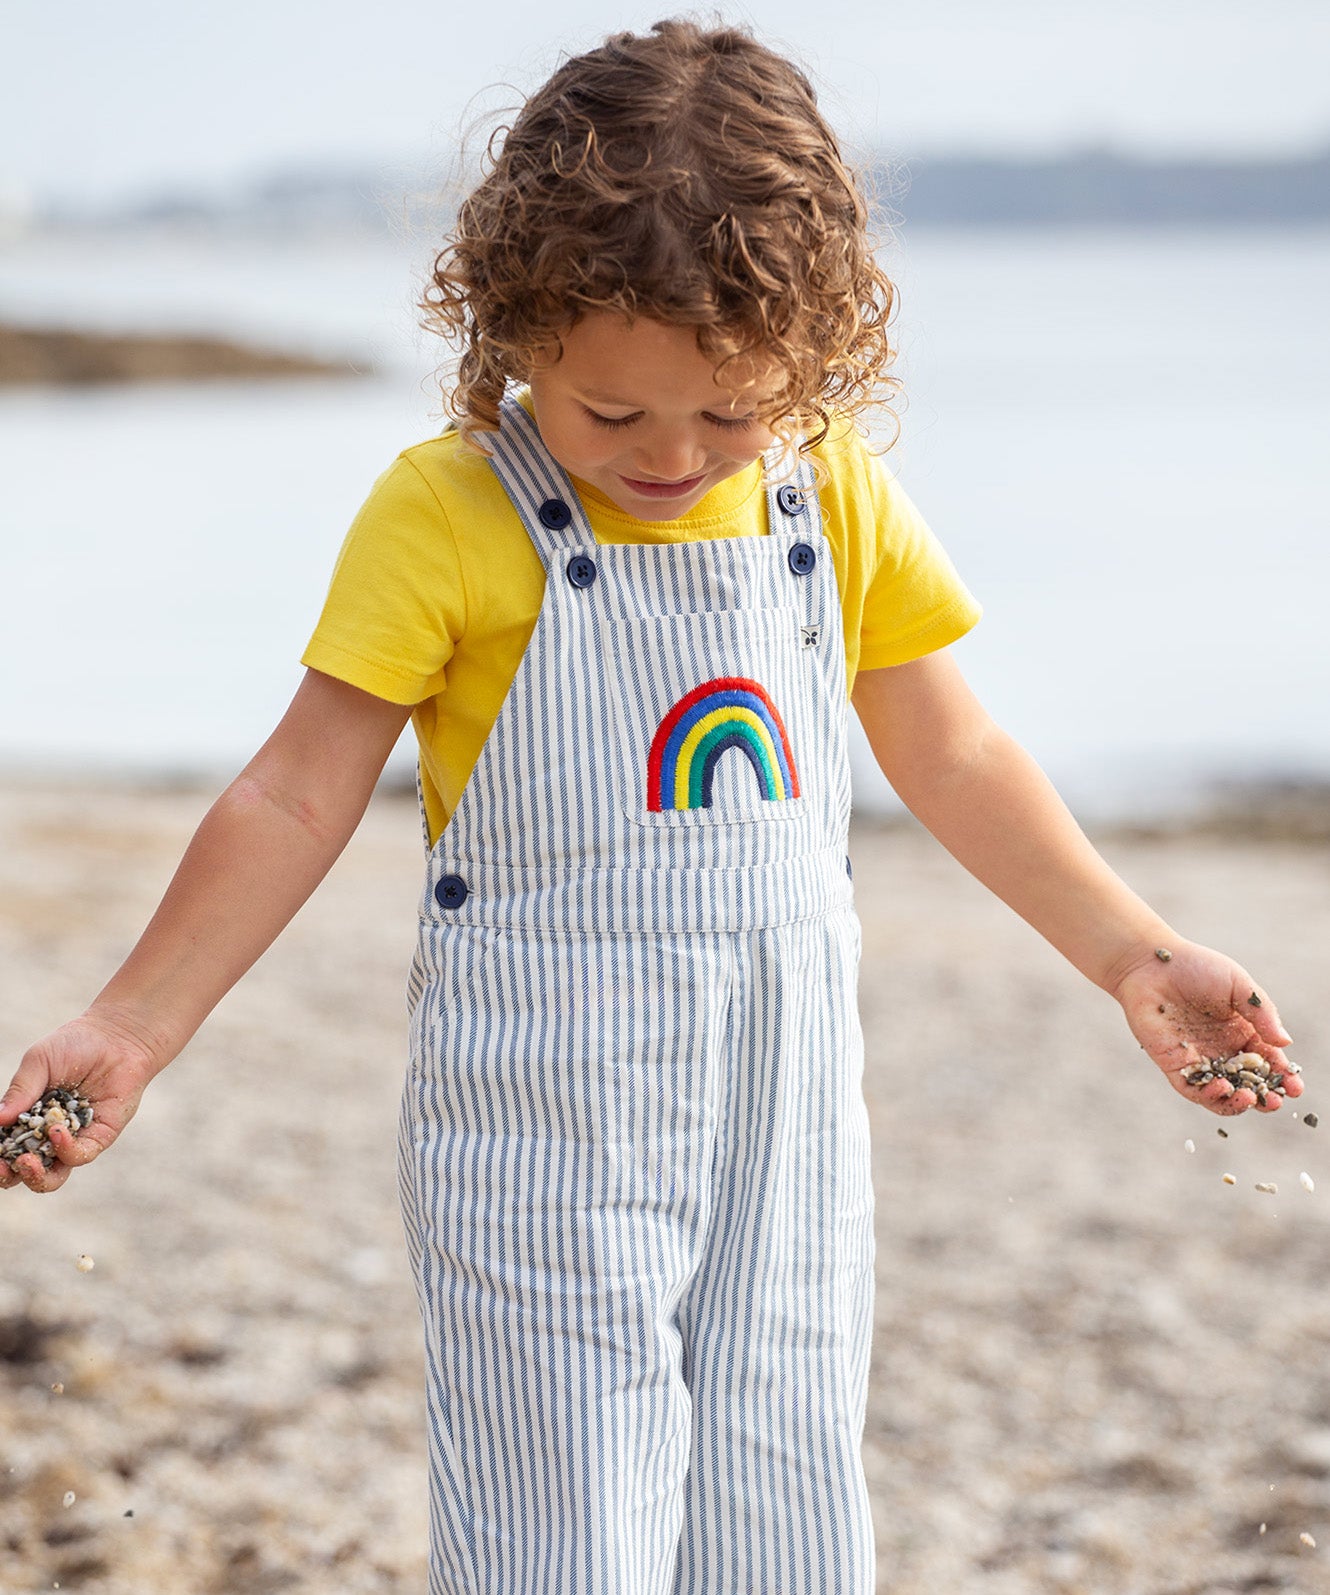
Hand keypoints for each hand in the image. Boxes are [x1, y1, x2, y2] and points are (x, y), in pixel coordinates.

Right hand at [0, 1013, 159, 1191]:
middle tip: (3, 1168)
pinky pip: (80, 1155)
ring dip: (36, 1176)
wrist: (117, 1038)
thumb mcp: (39, 1062)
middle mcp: (47, 1134)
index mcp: (27, 1118)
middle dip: (10, 1175)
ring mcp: (74, 1138)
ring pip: (53, 1176)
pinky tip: (56, 1131)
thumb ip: (20, 1090)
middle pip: (24, 1170)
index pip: (6, 1147)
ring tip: (26, 1161)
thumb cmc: (74, 1045)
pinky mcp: (99, 1137)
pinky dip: (66, 1149)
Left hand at [1112, 939, 1300, 1115]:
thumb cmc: (1196, 967)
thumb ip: (1262, 1013)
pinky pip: (1193, 1089)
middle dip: (1265, 1097)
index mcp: (1243, 1032)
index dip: (1284, 1077)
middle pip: (1248, 1084)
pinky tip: (1222, 1088)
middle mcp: (1223, 1050)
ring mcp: (1198, 1059)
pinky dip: (1209, 1096)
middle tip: (1274, 1101)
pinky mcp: (1173, 1063)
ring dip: (1238, 1103)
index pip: (1268, 1062)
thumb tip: (1285, 1042)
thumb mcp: (1238, 985)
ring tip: (1248, 1098)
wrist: (1151, 963)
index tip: (1295, 1087)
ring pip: (1222, 1094)